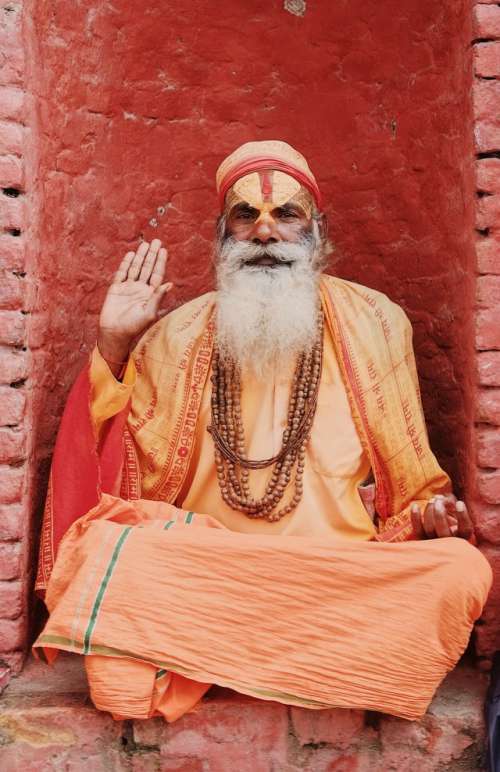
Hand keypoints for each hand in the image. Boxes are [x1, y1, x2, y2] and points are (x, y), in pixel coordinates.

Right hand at [98, 240, 171, 368]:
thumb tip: (170, 284)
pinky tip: (130, 255)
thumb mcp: (149, 312)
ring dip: (140, 256)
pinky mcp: (116, 289)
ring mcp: (128, 288)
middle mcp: (140, 289)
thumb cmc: (134, 326)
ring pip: (135, 268)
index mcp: (150, 294)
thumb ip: (158, 297)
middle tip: (156, 241)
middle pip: (147, 268)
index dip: (160, 262)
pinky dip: (125, 264)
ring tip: (145, 244)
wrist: (115, 332)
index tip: (163, 250)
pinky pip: (122, 273)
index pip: (157, 275)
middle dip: (152, 255)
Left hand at [410, 494, 473, 540]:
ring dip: (429, 512)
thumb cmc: (449, 517)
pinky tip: (415, 505)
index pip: (465, 529)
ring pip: (430, 529)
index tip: (459, 503)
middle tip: (439, 501)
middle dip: (440, 514)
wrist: (436, 532)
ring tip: (432, 500)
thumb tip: (440, 497)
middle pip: (443, 532)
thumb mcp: (454, 509)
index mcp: (462, 536)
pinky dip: (415, 517)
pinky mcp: (421, 539)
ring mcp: (433, 543)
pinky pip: (417, 530)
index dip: (462, 516)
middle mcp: (448, 542)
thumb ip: (451, 501)